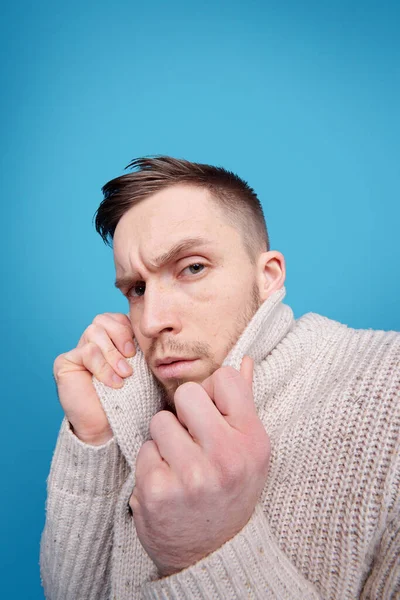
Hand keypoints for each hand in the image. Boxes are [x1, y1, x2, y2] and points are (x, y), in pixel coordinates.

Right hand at [53, 312, 135, 444]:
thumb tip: (151, 329)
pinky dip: (103, 367)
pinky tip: (113, 382)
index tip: (137, 350)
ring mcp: (77, 351)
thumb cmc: (127, 398)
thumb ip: (140, 348)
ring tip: (124, 375)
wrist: (109, 426)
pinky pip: (87, 351)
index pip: (117, 317)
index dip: (128, 329)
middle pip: (103, 319)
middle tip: (131, 358)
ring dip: (113, 354)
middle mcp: (92, 342)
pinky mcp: (65, 362)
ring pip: (94, 332)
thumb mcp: (140, 369)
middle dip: (121, 337)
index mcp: (111, 340)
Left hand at [129, 356, 269, 574]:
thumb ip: (243, 403)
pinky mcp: (157, 489)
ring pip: (160, 421)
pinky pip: (144, 449)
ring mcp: (191, 475)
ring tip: (180, 463)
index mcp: (252, 440)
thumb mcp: (249, 450)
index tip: (212, 415)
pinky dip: (152, 464)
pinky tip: (167, 482)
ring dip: (165, 440)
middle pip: (187, 393)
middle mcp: (226, 456)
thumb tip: (245, 361)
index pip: (225, 378)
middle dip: (184, 413)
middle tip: (192, 438)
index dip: (212, 393)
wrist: (212, 554)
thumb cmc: (231, 491)